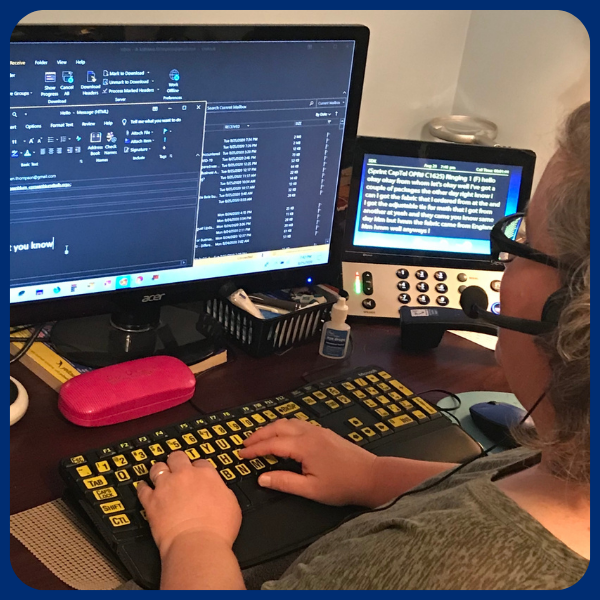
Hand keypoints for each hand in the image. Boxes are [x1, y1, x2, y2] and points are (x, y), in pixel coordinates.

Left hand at [137, 451, 241, 557]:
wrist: (197, 544)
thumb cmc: (217, 529)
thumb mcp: (232, 505)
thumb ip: (222, 491)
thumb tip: (218, 491)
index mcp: (206, 475)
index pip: (200, 462)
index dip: (198, 468)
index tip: (196, 473)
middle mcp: (185, 476)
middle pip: (177, 457)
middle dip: (176, 461)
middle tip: (176, 466)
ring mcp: (166, 486)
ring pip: (158, 467)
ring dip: (159, 470)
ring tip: (159, 473)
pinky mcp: (151, 501)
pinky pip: (142, 488)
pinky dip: (143, 487)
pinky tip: (144, 487)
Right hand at [239, 419, 377, 506]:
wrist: (371, 476)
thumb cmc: (343, 485)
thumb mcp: (311, 490)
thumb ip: (284, 482)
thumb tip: (262, 478)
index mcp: (304, 446)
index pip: (272, 444)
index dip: (254, 449)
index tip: (241, 454)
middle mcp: (309, 433)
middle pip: (277, 427)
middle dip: (259, 434)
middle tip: (245, 444)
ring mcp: (318, 431)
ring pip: (288, 422)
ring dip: (271, 428)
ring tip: (260, 438)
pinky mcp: (325, 433)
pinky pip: (298, 424)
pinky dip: (284, 427)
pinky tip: (283, 436)